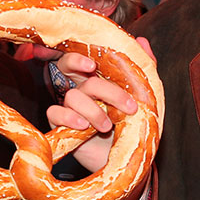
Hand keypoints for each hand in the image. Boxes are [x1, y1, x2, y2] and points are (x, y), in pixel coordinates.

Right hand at [48, 37, 154, 173]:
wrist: (126, 159)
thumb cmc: (132, 127)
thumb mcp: (144, 97)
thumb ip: (144, 68)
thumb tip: (140, 40)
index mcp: (96, 79)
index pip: (78, 59)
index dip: (78, 58)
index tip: (92, 65)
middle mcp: (81, 90)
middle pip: (73, 73)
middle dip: (102, 88)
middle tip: (126, 106)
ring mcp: (70, 108)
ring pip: (72, 96)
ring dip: (94, 111)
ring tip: (108, 126)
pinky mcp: (61, 126)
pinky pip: (55, 113)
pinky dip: (69, 118)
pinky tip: (84, 127)